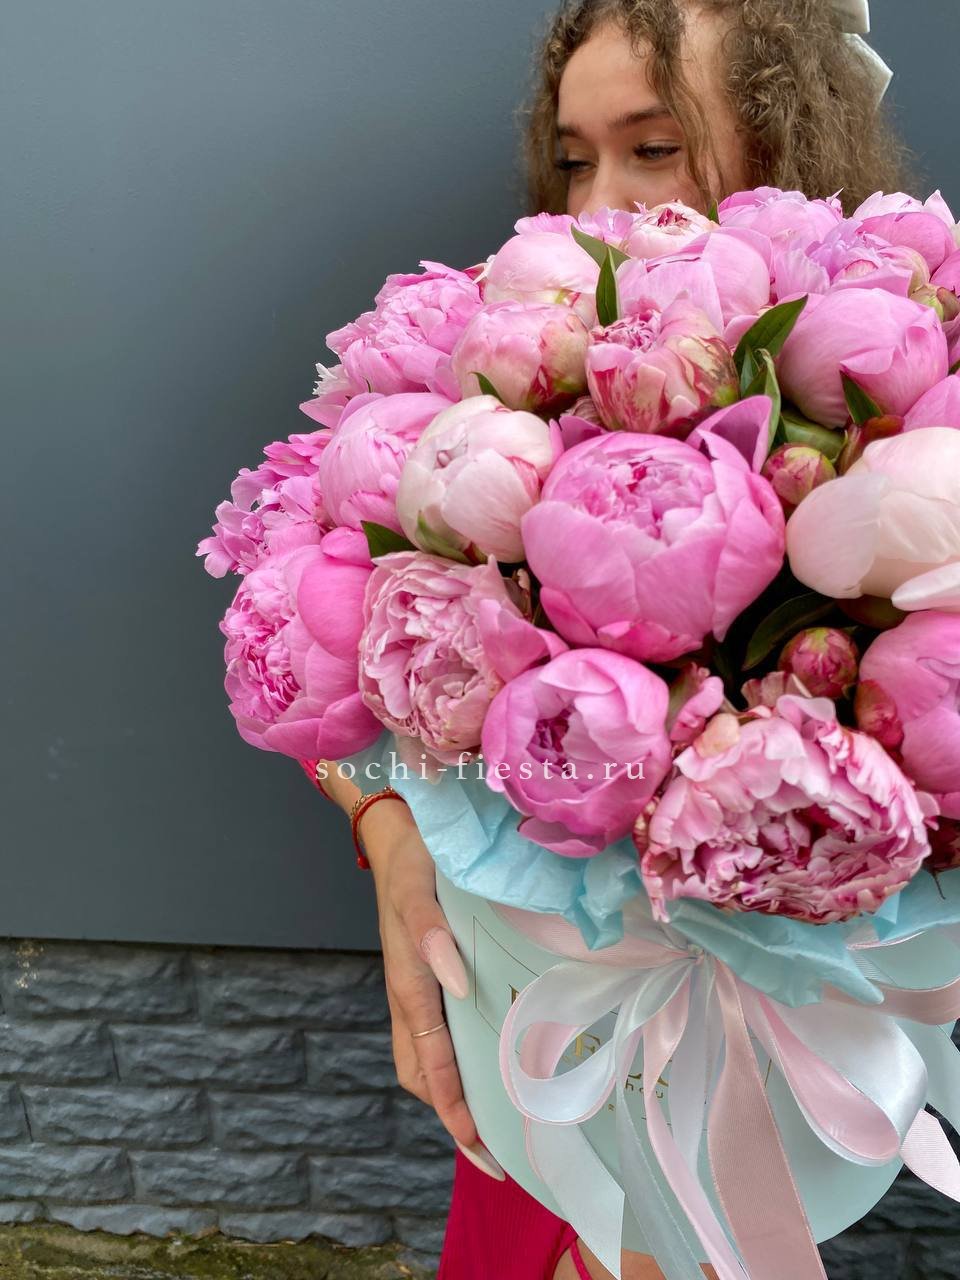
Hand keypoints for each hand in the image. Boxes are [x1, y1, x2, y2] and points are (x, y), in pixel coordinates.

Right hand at [317, 761, 503, 1179]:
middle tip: (498, 1157)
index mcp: (408, 982)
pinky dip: (458, 1059)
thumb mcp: (417, 887)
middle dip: (454, 1117)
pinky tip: (492, 1058)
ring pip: (427, 1056)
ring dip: (455, 1093)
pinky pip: (439, 1030)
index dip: (454, 1108)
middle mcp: (411, 993)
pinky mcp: (428, 971)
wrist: (400, 828)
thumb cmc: (414, 857)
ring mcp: (417, 984)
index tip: (482, 1148)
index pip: (429, 1062)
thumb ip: (431, 932)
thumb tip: (454, 983)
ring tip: (499, 1123)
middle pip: (422, 1074)